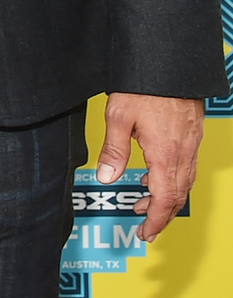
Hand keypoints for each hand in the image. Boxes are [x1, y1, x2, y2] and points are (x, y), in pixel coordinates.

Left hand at [96, 91, 202, 241]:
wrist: (169, 64)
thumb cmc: (143, 86)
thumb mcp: (118, 117)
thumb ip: (114, 151)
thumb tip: (106, 178)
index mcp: (165, 154)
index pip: (164, 200)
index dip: (156, 221)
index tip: (146, 234)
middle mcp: (183, 153)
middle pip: (177, 196)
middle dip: (161, 215)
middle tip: (145, 227)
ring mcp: (191, 143)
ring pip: (183, 182)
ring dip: (165, 198)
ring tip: (143, 202)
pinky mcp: (192, 134)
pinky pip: (185, 166)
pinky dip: (171, 179)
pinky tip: (153, 175)